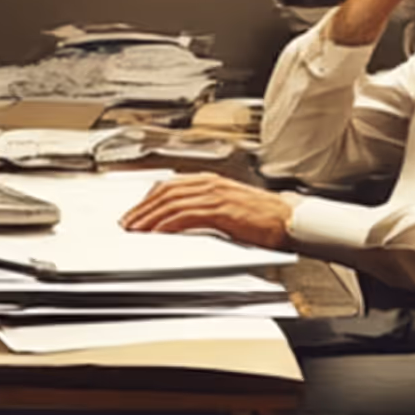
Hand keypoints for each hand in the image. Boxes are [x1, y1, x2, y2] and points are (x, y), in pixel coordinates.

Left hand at [119, 175, 294, 250]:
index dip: (148, 199)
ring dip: (150, 217)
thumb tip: (180, 221)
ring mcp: (216, 195)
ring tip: (136, 230)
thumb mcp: (229, 207)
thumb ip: (205, 209)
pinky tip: (158, 232)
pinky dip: (168, 223)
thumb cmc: (263, 218)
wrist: (288, 220)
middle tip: (127, 224)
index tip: (135, 213)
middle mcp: (211, 184)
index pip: (170, 185)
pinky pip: (186, 215)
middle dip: (142, 208)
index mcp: (211, 181)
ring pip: (172, 202)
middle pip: (165, 192)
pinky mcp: (221, 210)